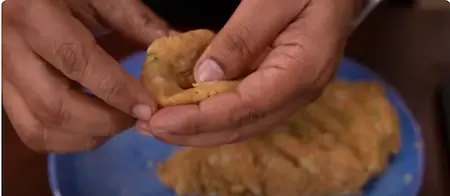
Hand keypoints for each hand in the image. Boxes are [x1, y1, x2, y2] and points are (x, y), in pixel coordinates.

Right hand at [2, 0, 168, 152]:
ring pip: (39, 128)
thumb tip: (175, 51)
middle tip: (136, 117)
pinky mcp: (5, 94)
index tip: (148, 107)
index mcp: (34, 15)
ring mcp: (2, 76)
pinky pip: (32, 132)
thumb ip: (138, 22)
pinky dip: (69, 139)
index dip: (116, 90)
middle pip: (54, 105)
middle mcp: (8, 50)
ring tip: (118, 122)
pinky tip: (95, 126)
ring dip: (87, 136)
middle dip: (105, 121)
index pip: (76, 60)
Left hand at [137, 0, 360, 145]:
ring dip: (199, 130)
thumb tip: (203, 77)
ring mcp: (291, 95)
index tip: (159, 120)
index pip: (245, 106)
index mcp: (302, 71)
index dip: (200, 118)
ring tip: (159, 126)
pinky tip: (186, 112)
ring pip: (241, 125)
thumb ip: (242, 36)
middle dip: (192, 132)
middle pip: (241, 126)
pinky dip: (212, 116)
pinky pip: (244, 112)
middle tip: (149, 127)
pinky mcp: (280, 90)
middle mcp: (298, 93)